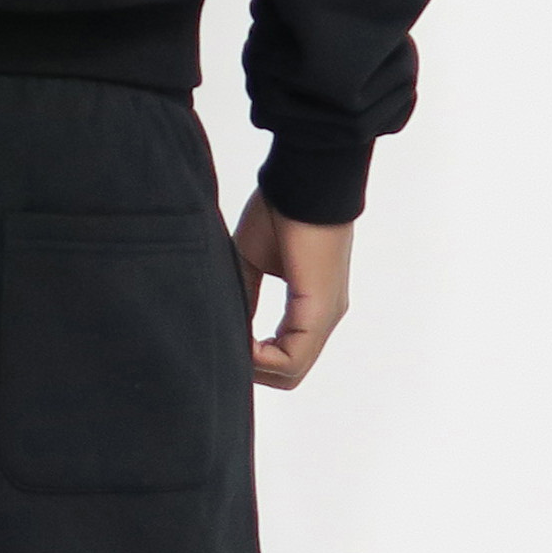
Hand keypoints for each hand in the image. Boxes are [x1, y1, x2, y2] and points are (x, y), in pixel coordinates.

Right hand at [232, 193, 353, 390]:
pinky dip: (262, 358)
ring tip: (231, 341)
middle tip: (225, 346)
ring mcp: (326, 316)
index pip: (284, 355)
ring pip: (292, 372)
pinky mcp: (320, 310)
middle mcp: (324, 317)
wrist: (304, 180)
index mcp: (310, 306)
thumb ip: (245, 297)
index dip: (251, 357)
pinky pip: (293, 358)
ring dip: (255, 366)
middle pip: (290, 373)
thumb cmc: (280, 210)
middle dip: (253, 369)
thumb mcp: (251, 261)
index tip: (226, 337)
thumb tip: (230, 328)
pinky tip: (241, 339)